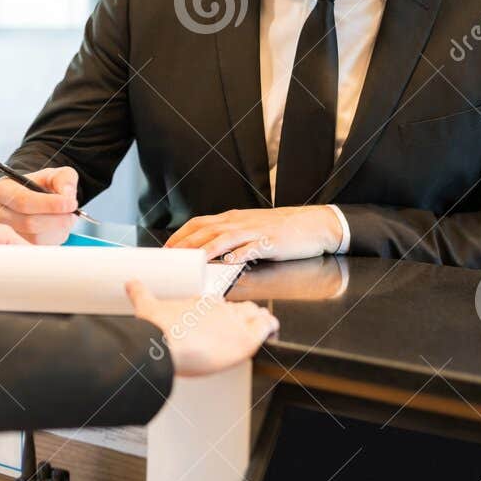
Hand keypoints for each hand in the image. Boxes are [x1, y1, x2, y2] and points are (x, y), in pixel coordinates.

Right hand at [0, 166, 79, 244]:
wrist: (32, 201)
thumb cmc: (40, 187)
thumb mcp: (53, 175)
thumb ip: (64, 178)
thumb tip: (67, 195)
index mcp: (1, 190)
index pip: (23, 200)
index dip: (50, 204)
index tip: (71, 203)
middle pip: (29, 222)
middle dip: (57, 218)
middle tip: (73, 213)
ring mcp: (2, 234)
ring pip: (35, 238)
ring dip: (56, 229)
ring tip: (63, 218)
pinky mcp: (13, 247)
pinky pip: (37, 248)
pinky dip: (52, 239)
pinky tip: (54, 228)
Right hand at [125, 280, 278, 376]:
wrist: (162, 343)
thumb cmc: (155, 330)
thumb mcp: (146, 306)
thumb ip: (140, 293)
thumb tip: (131, 284)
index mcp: (199, 302)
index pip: (218, 303)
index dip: (220, 312)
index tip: (217, 319)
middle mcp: (219, 308)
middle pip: (239, 306)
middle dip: (241, 315)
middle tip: (238, 327)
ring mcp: (233, 321)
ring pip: (254, 313)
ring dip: (256, 320)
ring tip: (257, 329)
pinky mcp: (245, 337)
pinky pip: (267, 325)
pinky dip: (270, 328)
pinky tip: (269, 333)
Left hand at [165, 206, 342, 263]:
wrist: (313, 224)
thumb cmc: (280, 229)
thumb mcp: (251, 228)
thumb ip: (230, 237)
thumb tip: (208, 251)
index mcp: (234, 218)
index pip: (201, 223)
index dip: (182, 234)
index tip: (168, 248)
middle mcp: (241, 222)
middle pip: (208, 230)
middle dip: (187, 244)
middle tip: (172, 257)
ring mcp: (256, 231)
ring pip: (226, 238)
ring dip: (208, 249)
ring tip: (193, 260)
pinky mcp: (271, 242)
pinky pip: (252, 248)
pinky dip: (239, 255)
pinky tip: (229, 262)